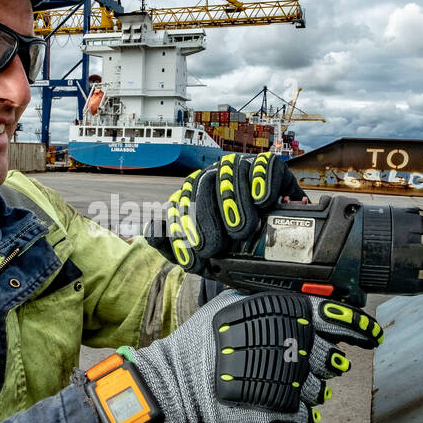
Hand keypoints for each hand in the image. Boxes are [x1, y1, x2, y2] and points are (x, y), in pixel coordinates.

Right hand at [127, 289, 381, 422]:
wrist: (182, 382)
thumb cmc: (203, 342)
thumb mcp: (233, 303)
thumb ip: (269, 303)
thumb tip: (295, 299)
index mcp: (290, 317)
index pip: (341, 318)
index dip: (361, 328)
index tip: (371, 335)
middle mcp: (298, 349)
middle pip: (333, 358)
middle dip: (326, 362)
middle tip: (308, 363)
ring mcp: (294, 384)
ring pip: (321, 389)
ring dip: (309, 388)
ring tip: (284, 386)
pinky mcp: (285, 415)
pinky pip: (306, 415)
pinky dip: (297, 412)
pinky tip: (279, 406)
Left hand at [160, 152, 306, 271]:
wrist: (272, 253)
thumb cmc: (234, 250)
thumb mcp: (203, 256)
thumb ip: (173, 246)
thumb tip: (150, 230)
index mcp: (195, 193)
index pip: (183, 200)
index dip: (186, 227)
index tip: (196, 253)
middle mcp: (215, 176)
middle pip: (203, 185)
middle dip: (208, 218)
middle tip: (217, 247)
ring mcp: (241, 168)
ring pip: (231, 174)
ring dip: (234, 203)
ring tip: (241, 231)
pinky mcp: (269, 166)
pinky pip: (264, 166)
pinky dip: (262, 182)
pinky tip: (261, 201)